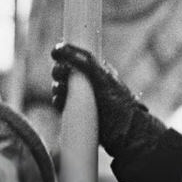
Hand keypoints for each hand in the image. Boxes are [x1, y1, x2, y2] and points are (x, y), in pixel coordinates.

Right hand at [50, 43, 167, 160]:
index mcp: (96, 69)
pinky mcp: (76, 112)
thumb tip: (63, 48)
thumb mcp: (103, 78)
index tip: (57, 53)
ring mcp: (81, 97)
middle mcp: (87, 81)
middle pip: (64, 71)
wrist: (125, 134)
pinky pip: (60, 102)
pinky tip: (61, 102)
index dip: (64, 54)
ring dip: (57, 87)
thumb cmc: (119, 104)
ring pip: (60, 87)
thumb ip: (85, 62)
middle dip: (59, 71)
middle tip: (61, 74)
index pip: (75, 56)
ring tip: (63, 91)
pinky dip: (58, 100)